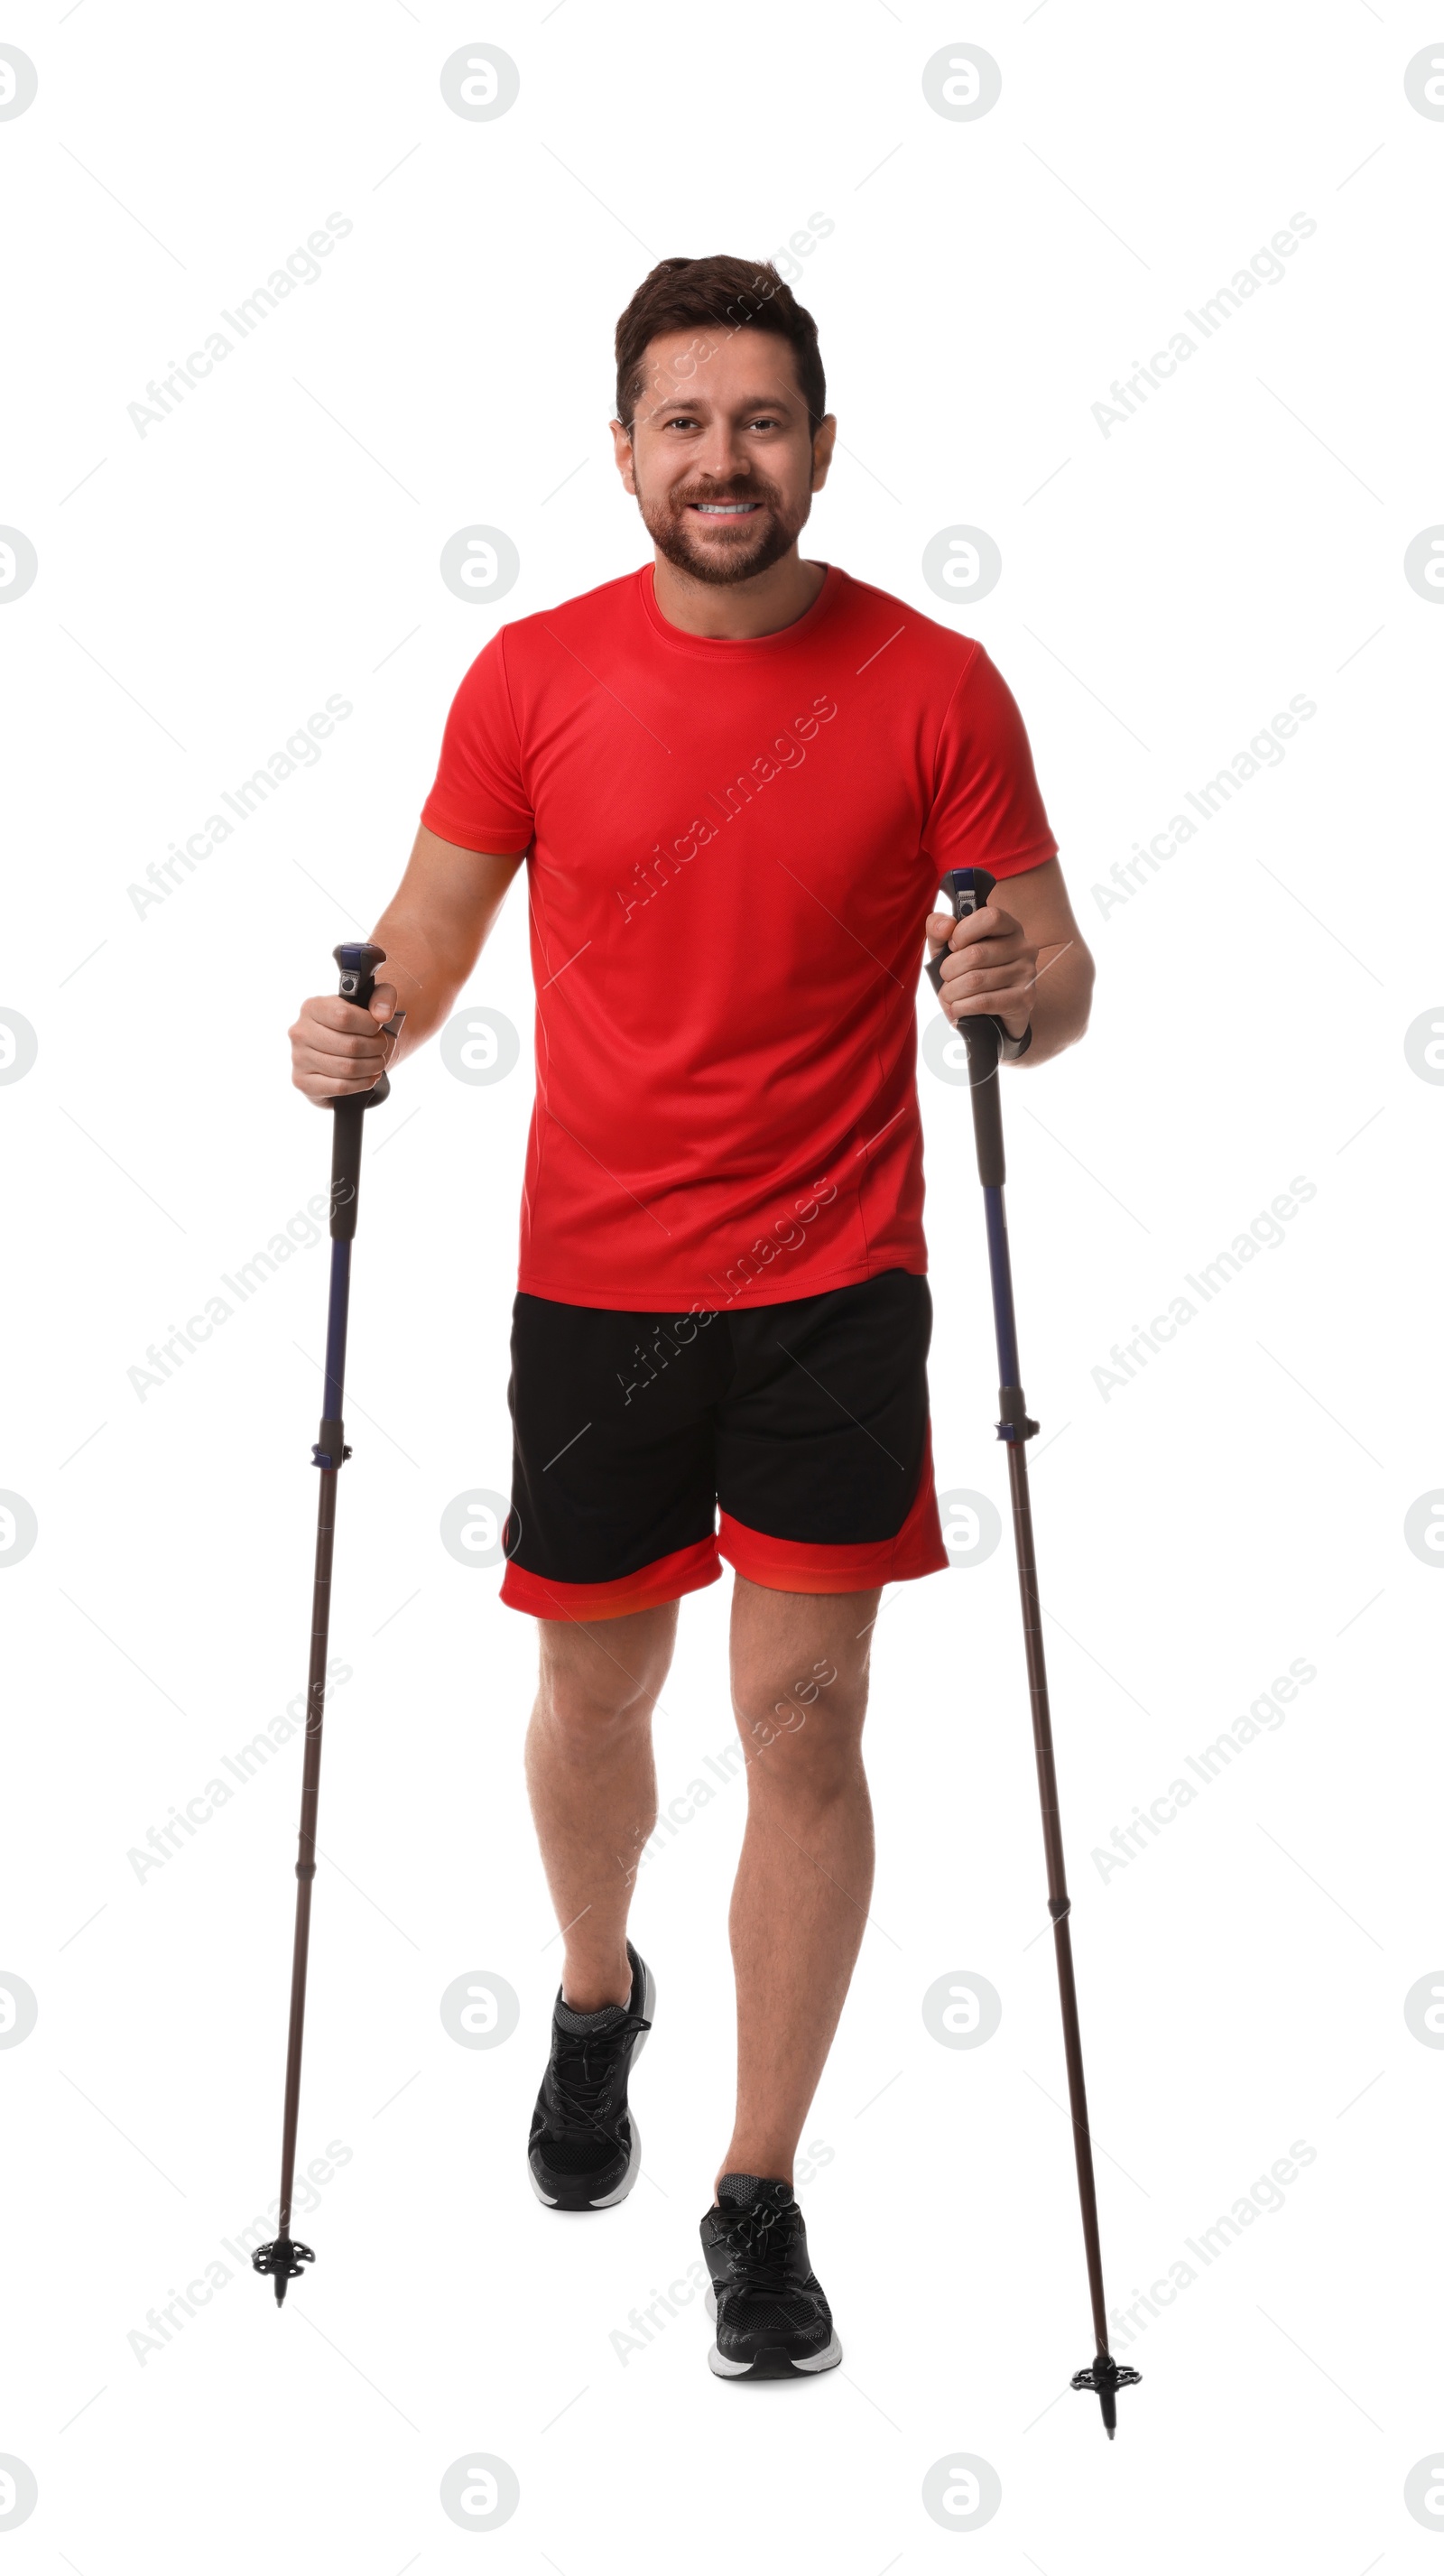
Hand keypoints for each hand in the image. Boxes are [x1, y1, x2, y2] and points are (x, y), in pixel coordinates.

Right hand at [289, 981, 398, 1104]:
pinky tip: (368, 1078)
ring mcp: (298, 1058)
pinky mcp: (303, 1081)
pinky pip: (340, 1087)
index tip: (377, 1028)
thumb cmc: (357, 1024)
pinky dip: (361, 1084)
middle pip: (350, 1046)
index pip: (344, 1017)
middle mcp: (300, 1031)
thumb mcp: (373, 1001)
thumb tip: (382, 1014)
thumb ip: (383, 998)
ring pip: (347, 1068)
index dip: (370, 1026)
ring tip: (378, 1062)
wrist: (343, 1051)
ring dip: (372, 1067)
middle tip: (382, 1048)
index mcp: (313, 1007)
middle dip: (376, 1048)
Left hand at [925, 901, 1034, 1038]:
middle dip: (949, 970)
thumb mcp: (948, 950)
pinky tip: (957, 1008)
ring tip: (949, 996)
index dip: (963, 931)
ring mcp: (1027, 973)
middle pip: (976, 954)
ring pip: (975, 981)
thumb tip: (945, 925)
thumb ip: (939, 930)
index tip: (952, 946)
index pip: (990, 917)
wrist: (994, 1014)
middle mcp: (1023, 947)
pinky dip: (961, 1007)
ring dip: (952, 992)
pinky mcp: (1024, 999)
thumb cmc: (970, 975)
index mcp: (1008, 928)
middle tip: (946, 978)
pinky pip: (983, 1001)